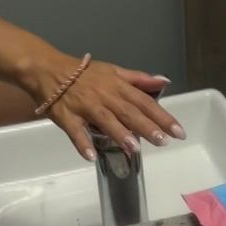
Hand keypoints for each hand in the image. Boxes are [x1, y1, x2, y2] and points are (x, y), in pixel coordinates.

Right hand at [32, 50, 185, 160]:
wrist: (47, 69)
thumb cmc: (84, 73)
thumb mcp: (113, 71)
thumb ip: (139, 79)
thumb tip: (164, 81)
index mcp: (118, 86)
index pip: (144, 101)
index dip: (162, 116)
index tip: (178, 131)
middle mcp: (104, 96)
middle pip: (128, 111)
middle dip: (146, 126)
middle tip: (163, 141)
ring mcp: (85, 106)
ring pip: (105, 120)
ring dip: (119, 133)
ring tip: (133, 148)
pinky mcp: (66, 116)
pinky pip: (75, 131)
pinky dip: (82, 143)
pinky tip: (91, 156)